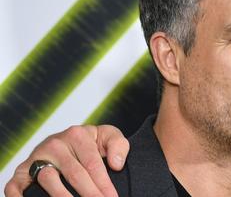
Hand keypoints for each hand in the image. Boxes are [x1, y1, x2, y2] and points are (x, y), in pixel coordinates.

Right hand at [4, 125, 128, 196]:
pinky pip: (17, 185)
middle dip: (90, 194)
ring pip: (49, 180)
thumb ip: (118, 145)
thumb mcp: (106, 136)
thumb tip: (116, 164)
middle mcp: (55, 145)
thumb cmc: (90, 142)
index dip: (104, 184)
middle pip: (74, 174)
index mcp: (77, 135)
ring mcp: (37, 157)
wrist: (65, 141)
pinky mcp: (21, 171)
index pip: (93, 164)